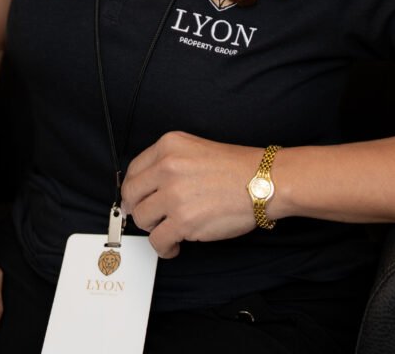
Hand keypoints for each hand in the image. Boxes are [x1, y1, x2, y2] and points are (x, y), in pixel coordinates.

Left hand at [122, 131, 260, 257]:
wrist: (262, 182)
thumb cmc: (236, 168)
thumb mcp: (195, 148)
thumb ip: (168, 162)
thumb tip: (145, 188)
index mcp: (169, 146)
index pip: (133, 169)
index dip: (133, 189)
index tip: (137, 198)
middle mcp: (167, 167)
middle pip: (131, 195)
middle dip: (138, 209)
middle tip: (148, 217)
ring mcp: (174, 195)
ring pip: (142, 219)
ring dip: (154, 228)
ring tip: (169, 229)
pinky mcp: (183, 221)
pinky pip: (157, 241)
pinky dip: (164, 248)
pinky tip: (174, 245)